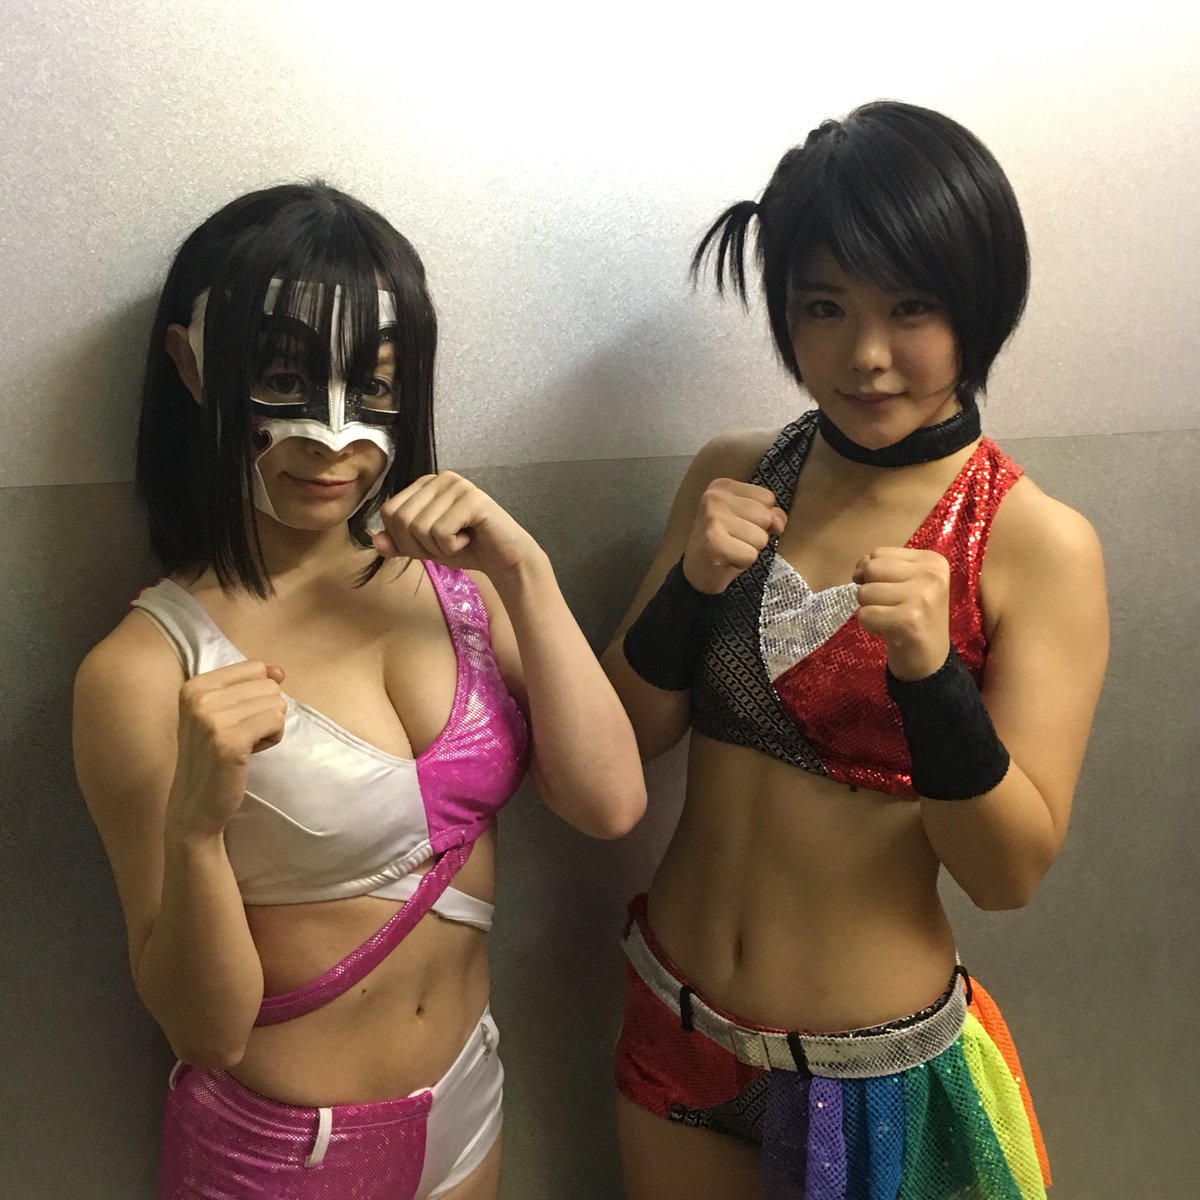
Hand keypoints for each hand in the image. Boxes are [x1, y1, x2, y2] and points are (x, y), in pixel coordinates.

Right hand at [167, 661, 286, 837]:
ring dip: (270, 727)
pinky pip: (276, 721)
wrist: (195, 804)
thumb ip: (250, 686)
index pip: (254, 667)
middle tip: (240, 736)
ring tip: (244, 745)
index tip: (236, 719)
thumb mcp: (224, 713)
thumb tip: (278, 670)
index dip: (257, 695)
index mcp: (195, 686)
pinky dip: (273, 738)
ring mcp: (212, 719)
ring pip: (276, 703)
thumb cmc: (213, 756)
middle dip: (265, 712)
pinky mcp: (230, 741)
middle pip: (269, 685)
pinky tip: (251, 753)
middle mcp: (199, 698)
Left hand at [372, 472, 538, 578]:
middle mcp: (439, 478)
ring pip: (420, 527)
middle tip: (446, 545)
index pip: (389, 512)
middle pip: (402, 519)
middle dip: (420, 545)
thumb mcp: (425, 548)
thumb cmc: (465, 549)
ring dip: (439, 547)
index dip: (403, 539)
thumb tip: (376, 542)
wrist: (503, 559)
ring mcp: (457, 486)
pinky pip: (441, 531)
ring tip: (459, 541)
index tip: (431, 543)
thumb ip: (399, 544)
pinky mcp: (473, 499)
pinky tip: (469, 539)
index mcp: (423, 485)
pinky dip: (453, 546)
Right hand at [681, 479, 786, 594]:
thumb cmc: (725, 543)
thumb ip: (769, 514)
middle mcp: (715, 496)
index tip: (739, 526)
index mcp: (724, 486)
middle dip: (756, 534)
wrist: (696, 572)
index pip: (768, 498)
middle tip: (734, 540)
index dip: (761, 518)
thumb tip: (779, 523)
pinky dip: (742, 562)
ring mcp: (712, 517)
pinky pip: (751, 554)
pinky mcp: (713, 540)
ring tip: (731, 549)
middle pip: (766, 516)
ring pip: (761, 537)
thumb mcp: (749, 521)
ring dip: (750, 549)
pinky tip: (726, 560)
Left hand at [853, 547, 951, 680]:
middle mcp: (931, 575)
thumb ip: (884, 567)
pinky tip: (888, 631)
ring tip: (891, 619)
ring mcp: (922, 596)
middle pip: (870, 569)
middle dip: (869, 590)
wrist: (930, 659)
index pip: (879, 553)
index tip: (889, 591)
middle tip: (889, 607)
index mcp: (932, 561)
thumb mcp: (908, 583)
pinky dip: (869, 625)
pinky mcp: (908, 619)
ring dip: (869, 609)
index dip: (871, 573)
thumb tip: (858, 570)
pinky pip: (864, 614)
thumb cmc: (915, 616)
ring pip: (865, 592)